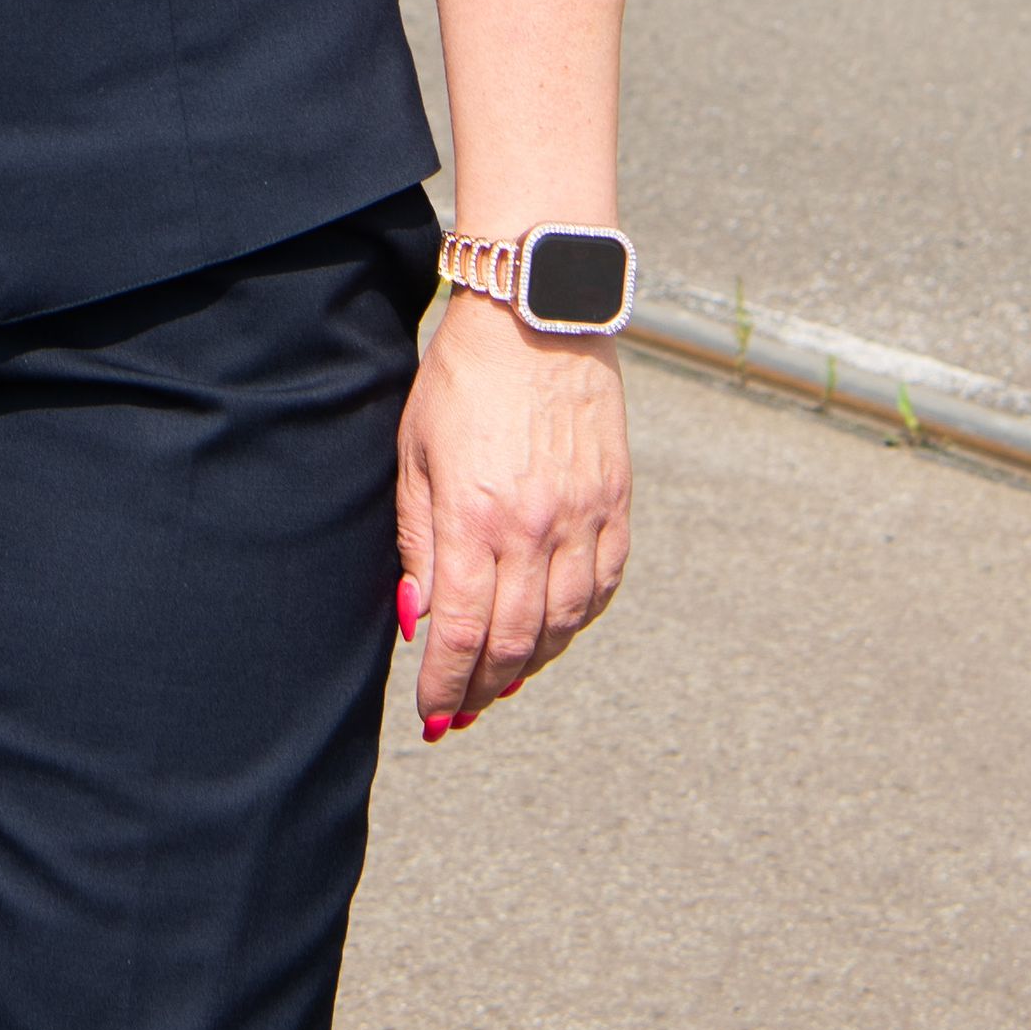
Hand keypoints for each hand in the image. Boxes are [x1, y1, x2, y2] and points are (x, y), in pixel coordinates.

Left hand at [394, 285, 630, 738]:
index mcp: (473, 520)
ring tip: (502, 680)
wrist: (536, 315)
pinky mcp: (615, 503)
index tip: (432, 715)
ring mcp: (582, 518)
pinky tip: (555, 632)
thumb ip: (417, 541)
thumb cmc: (461, 379)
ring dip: (530, 664)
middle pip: (512, 642)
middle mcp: (533, 530)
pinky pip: (602, 586)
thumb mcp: (415, 455)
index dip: (446, 686)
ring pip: (563, 625)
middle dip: (482, 688)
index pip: (460, 634)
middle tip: (461, 712)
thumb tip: (418, 620)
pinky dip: (578, 622)